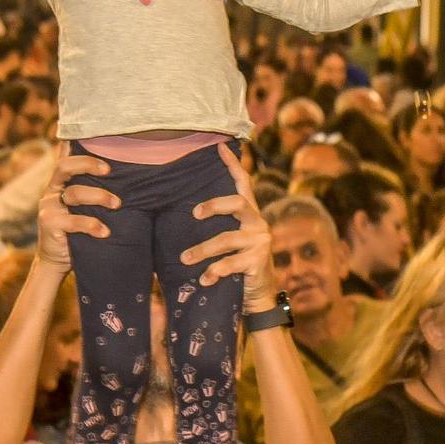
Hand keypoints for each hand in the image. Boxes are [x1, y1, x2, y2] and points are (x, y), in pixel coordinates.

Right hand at [37, 146, 115, 269]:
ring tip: (117, 205)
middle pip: (65, 166)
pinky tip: (105, 232)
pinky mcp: (49, 224)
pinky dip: (92, 225)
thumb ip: (90, 190)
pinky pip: (74, 221)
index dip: (74, 143)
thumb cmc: (76, 230)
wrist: (56, 260)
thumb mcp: (81, 207)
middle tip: (109, 171)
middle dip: (89, 164)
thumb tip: (120, 173)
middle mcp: (51, 190)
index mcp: (59, 182)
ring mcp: (48, 206)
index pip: (65, 157)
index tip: (96, 138)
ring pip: (74, 193)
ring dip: (100, 197)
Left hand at [180, 147, 274, 311]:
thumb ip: (222, 224)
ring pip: (227, 239)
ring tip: (184, 258)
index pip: (244, 183)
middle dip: (214, 205)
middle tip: (194, 213)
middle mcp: (258, 223)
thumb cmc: (239, 263)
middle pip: (238, 203)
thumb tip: (189, 209)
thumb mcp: (232, 239)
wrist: (260, 296)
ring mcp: (260, 242)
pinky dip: (214, 271)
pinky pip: (230, 264)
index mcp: (250, 214)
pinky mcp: (258, 262)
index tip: (220, 147)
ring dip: (202, 250)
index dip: (233, 165)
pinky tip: (204, 279)